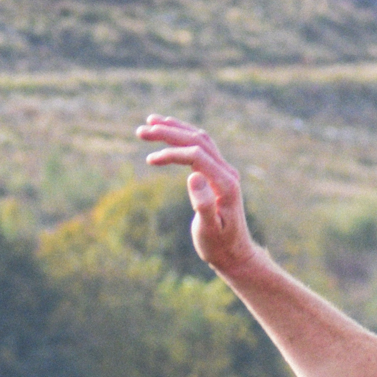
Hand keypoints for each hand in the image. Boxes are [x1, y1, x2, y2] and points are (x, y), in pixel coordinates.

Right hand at [135, 116, 256, 273]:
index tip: (150, 160)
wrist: (235, 254)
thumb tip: (193, 176)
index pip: (197, 155)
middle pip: (197, 140)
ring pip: (199, 138)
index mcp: (225, 184)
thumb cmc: (219, 246)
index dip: (172, 153)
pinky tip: (167, 132)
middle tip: (140, 130)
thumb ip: (203, 204)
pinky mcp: (218, 173)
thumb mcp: (209, 230)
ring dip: (174, 129)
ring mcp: (224, 171)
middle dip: (168, 132)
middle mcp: (227, 172)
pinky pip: (201, 147)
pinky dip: (183, 136)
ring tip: (149, 122)